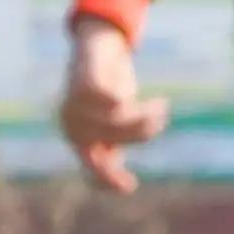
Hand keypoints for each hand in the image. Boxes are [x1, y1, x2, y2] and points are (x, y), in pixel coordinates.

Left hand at [58, 20, 169, 194]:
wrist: (98, 46)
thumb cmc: (108, 88)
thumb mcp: (110, 120)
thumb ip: (111, 141)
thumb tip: (112, 170)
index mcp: (77, 137)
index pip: (92, 166)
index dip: (109, 180)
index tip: (131, 187)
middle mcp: (72, 124)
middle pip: (116, 138)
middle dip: (143, 131)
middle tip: (161, 117)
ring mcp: (74, 104)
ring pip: (118, 119)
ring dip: (145, 114)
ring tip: (160, 106)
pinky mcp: (84, 84)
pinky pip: (110, 100)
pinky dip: (127, 99)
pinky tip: (139, 96)